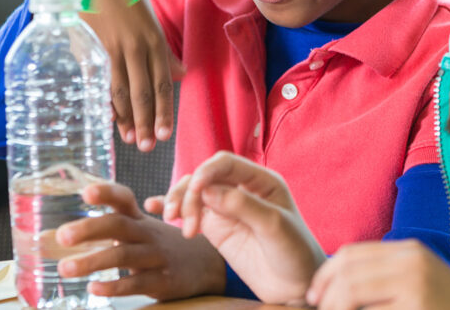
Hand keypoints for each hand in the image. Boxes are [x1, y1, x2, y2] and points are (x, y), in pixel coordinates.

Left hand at [55, 182, 224, 299]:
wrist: (207, 264)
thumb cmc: (162, 244)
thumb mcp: (143, 227)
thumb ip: (116, 219)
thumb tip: (72, 214)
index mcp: (139, 218)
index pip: (123, 199)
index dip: (106, 193)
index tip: (85, 193)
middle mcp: (147, 233)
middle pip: (118, 225)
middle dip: (89, 229)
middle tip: (62, 236)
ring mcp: (156, 256)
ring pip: (124, 256)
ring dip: (92, 262)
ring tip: (65, 268)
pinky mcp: (163, 281)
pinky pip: (137, 283)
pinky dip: (114, 286)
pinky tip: (93, 288)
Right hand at [81, 0, 183, 151]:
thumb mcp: (147, 18)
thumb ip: (162, 49)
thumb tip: (178, 74)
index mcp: (153, 39)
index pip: (162, 83)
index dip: (163, 111)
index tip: (163, 135)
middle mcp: (137, 46)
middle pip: (144, 92)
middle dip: (146, 123)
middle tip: (147, 147)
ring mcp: (114, 47)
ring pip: (122, 90)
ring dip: (126, 118)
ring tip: (129, 140)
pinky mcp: (93, 45)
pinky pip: (100, 80)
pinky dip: (104, 101)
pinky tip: (107, 118)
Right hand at [152, 151, 324, 304]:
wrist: (295, 287)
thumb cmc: (295, 253)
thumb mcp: (274, 227)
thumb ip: (243, 206)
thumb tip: (208, 191)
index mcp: (261, 180)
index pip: (226, 163)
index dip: (206, 171)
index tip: (195, 189)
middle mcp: (241, 189)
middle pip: (205, 176)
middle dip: (188, 191)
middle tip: (179, 216)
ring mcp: (226, 208)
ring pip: (194, 192)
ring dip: (179, 200)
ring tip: (172, 219)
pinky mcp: (216, 227)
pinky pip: (190, 212)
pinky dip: (172, 207)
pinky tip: (154, 207)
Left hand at [307, 240, 449, 309]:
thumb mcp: (420, 285)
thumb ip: (385, 280)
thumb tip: (332, 290)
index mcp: (410, 252)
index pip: (351, 254)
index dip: (325, 275)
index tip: (314, 297)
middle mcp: (412, 262)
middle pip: (347, 272)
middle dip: (326, 298)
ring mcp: (416, 285)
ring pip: (352, 293)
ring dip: (336, 309)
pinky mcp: (418, 307)